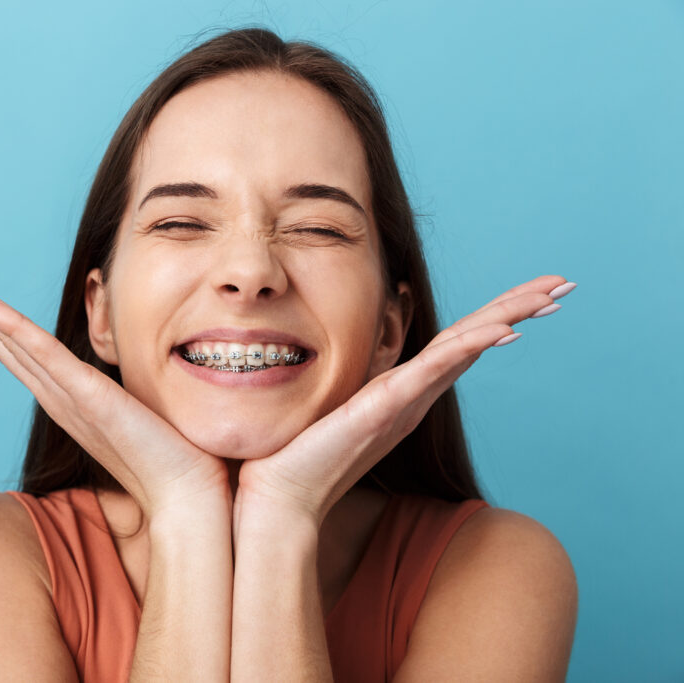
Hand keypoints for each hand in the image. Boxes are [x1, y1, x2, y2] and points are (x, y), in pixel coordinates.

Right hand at [0, 250, 230, 519]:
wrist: (186, 498)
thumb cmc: (168, 456)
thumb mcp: (133, 406)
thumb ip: (115, 388)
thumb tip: (123, 372)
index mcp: (61, 390)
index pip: (8, 338)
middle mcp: (52, 390)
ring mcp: (65, 393)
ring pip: (4, 334)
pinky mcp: (89, 397)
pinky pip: (41, 355)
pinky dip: (7, 328)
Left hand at [234, 275, 574, 526]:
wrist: (283, 494)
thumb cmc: (305, 451)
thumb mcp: (339, 401)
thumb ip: (360, 376)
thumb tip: (364, 347)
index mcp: (405, 390)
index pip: (459, 342)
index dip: (498, 313)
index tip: (538, 290)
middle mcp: (414, 395)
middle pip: (475, 340)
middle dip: (520, 308)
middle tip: (565, 284)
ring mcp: (403, 402)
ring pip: (464, 350)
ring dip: (508, 318)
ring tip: (549, 297)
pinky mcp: (383, 408)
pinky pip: (432, 372)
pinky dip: (469, 349)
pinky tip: (501, 330)